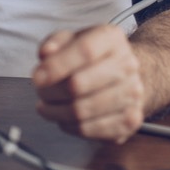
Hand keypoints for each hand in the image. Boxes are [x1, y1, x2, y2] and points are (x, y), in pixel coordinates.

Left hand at [32, 25, 145, 142]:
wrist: (124, 75)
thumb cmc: (92, 57)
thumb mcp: (71, 40)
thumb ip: (55, 42)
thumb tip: (46, 54)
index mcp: (112, 38)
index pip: (85, 51)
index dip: (57, 66)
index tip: (37, 77)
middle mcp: (127, 65)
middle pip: (79, 84)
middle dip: (50, 91)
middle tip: (41, 92)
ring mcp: (132, 94)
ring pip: (81, 111)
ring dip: (56, 111)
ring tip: (48, 105)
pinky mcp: (130, 120)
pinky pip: (89, 130)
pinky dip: (68, 126)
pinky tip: (64, 117)